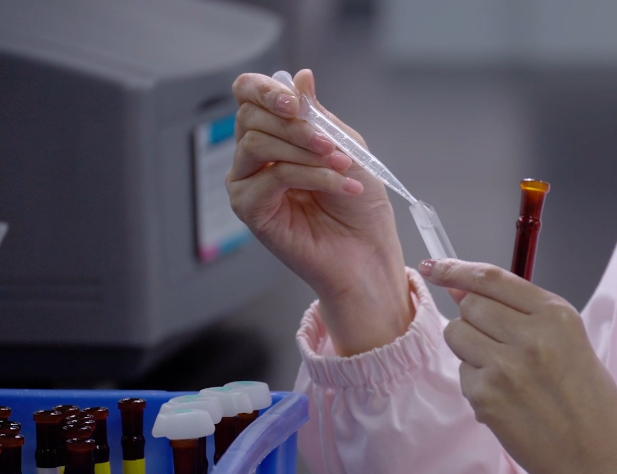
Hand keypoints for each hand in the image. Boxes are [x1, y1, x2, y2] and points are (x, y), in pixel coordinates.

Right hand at [228, 69, 410, 354]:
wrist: (367, 253)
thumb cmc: (360, 206)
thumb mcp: (347, 148)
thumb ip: (319, 116)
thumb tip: (300, 77)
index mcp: (275, 134)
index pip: (249, 94)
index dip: (266, 89)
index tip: (296, 102)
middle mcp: (254, 157)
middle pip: (250, 116)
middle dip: (295, 125)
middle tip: (332, 145)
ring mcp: (248, 183)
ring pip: (256, 144)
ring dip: (306, 151)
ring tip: (342, 167)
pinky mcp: (250, 210)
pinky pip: (273, 178)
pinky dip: (313, 177)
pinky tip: (342, 186)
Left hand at [419, 259, 616, 473]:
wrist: (598, 458)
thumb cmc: (587, 400)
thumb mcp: (568, 341)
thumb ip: (519, 312)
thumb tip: (461, 288)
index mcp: (557, 315)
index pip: (492, 278)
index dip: (457, 269)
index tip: (435, 267)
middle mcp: (531, 335)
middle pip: (469, 305)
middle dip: (473, 319)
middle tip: (495, 343)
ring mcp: (506, 367)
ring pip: (456, 335)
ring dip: (470, 350)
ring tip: (504, 373)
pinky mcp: (487, 397)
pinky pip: (462, 375)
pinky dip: (477, 385)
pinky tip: (507, 402)